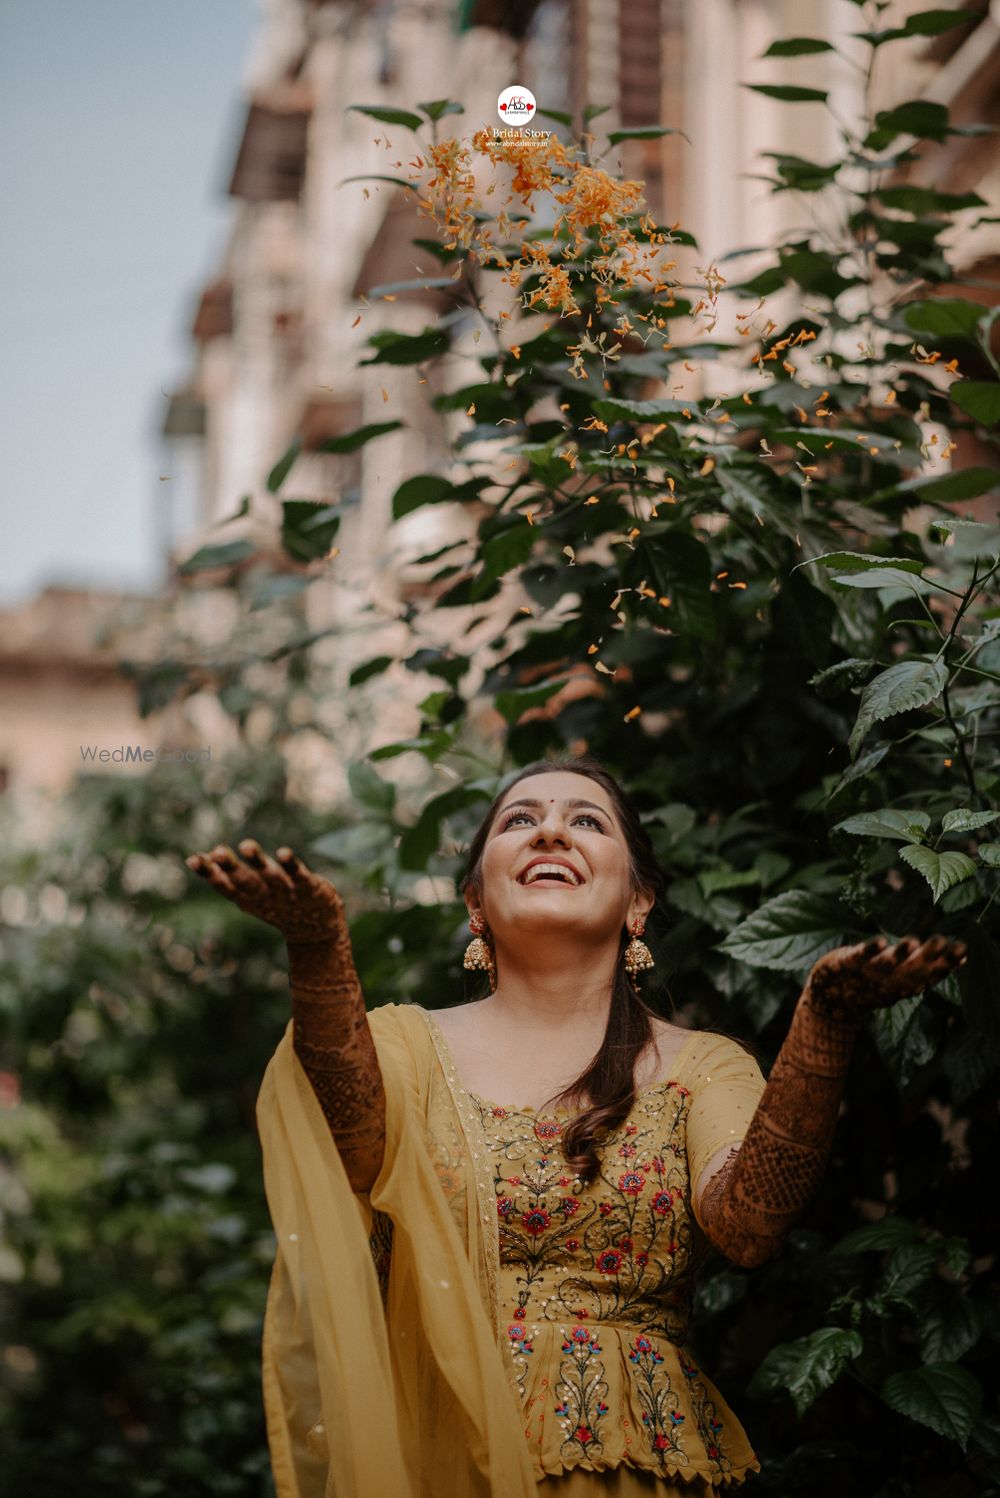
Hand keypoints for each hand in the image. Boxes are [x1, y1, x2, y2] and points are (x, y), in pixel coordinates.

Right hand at [185, 840, 342, 943]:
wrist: (316, 928)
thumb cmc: (275, 904)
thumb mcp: (248, 894)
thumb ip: (227, 876)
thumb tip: (196, 857)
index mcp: (247, 898)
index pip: (225, 886)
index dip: (209, 873)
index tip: (192, 859)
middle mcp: (264, 895)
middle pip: (245, 881)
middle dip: (231, 867)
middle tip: (217, 852)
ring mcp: (286, 891)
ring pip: (271, 876)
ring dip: (259, 862)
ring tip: (246, 845)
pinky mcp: (308, 886)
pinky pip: (298, 874)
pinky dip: (291, 864)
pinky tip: (283, 852)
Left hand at [804, 932, 967, 1023]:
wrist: (831, 999)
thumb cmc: (876, 983)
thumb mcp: (905, 978)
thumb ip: (930, 968)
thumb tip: (964, 957)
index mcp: (906, 982)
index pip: (930, 973)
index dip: (946, 963)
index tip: (963, 950)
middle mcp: (890, 979)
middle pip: (911, 968)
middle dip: (927, 956)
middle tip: (943, 941)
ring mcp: (868, 971)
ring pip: (886, 963)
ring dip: (899, 953)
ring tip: (912, 941)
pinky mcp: (848, 962)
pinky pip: (859, 956)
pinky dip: (869, 950)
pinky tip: (879, 941)